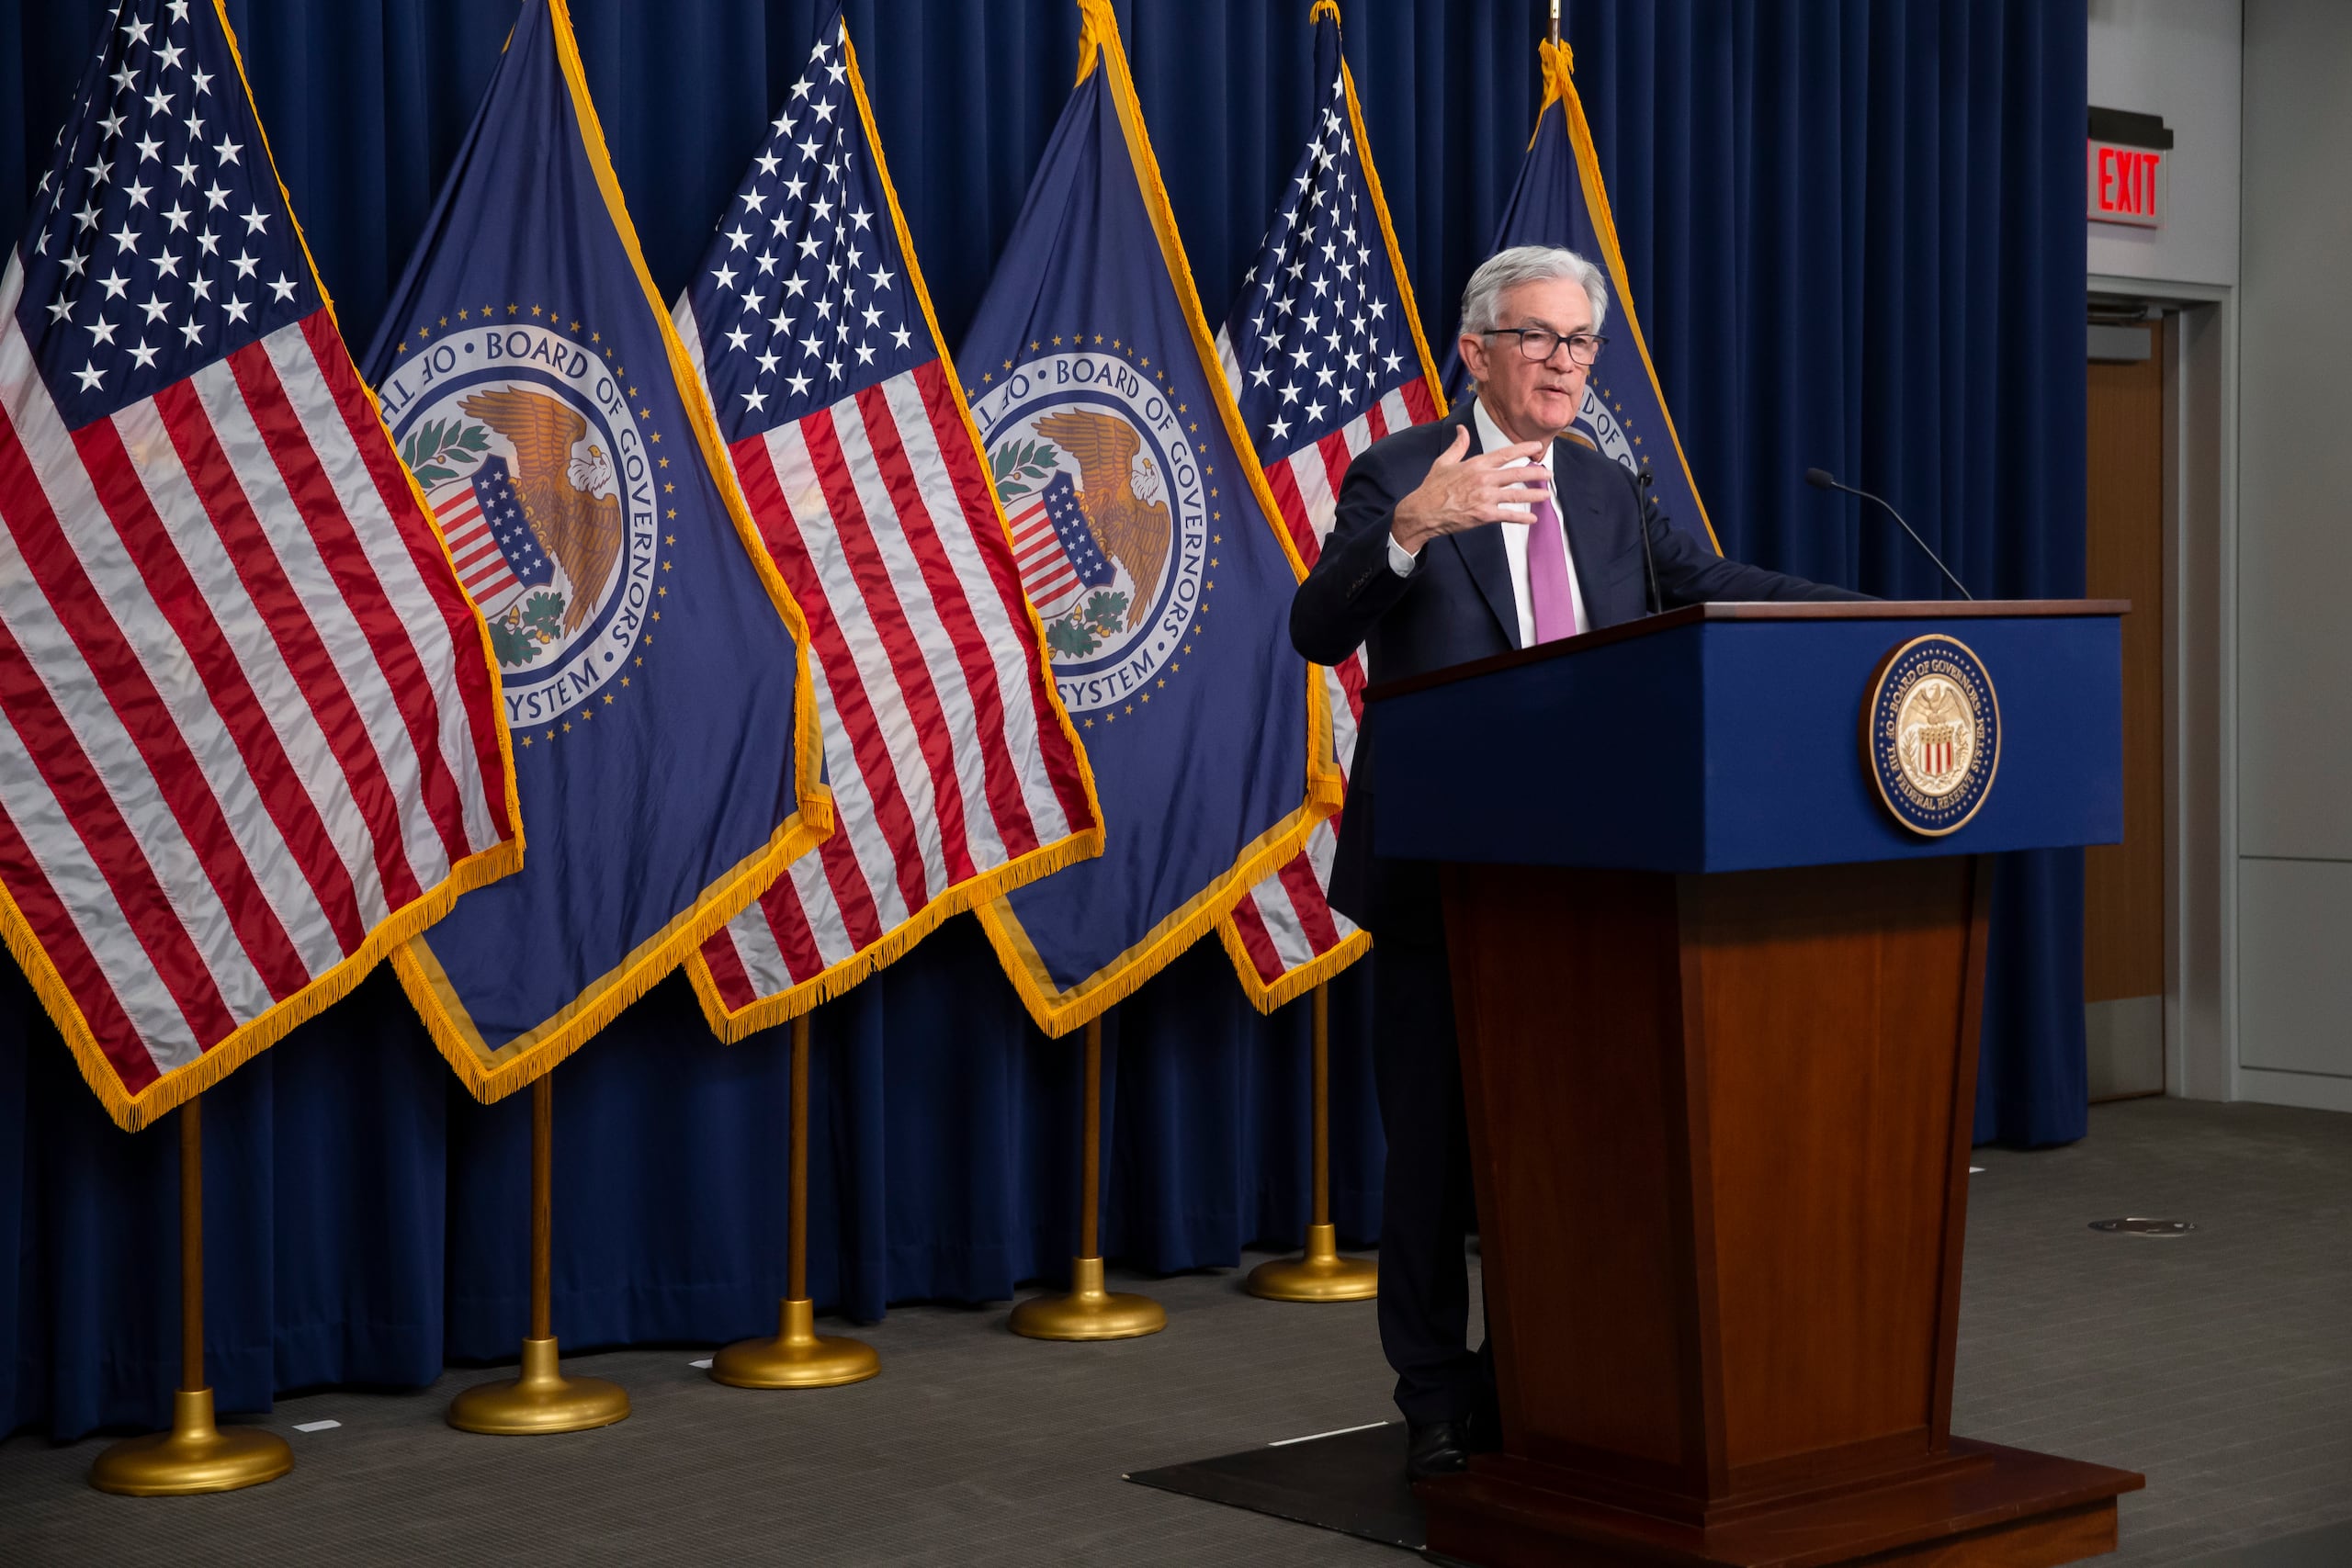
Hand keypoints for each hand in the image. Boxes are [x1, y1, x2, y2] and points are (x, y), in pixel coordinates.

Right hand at [1389, 427, 1552, 554]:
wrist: (1422, 512)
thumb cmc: (1432, 488)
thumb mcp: (1444, 462)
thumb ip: (1458, 445)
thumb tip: (1461, 429)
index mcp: (1476, 464)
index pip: (1505, 454)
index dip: (1524, 449)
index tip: (1537, 446)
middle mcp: (1483, 479)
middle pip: (1516, 474)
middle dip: (1535, 473)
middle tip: (1549, 474)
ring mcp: (1485, 498)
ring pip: (1516, 495)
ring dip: (1534, 495)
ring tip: (1546, 494)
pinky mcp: (1483, 515)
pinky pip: (1508, 516)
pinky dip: (1522, 518)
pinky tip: (1533, 518)